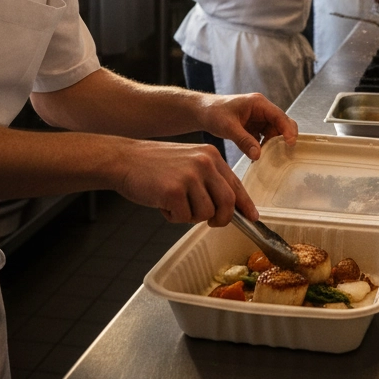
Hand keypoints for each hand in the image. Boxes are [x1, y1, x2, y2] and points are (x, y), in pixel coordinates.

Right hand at [113, 139, 256, 226]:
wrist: (125, 159)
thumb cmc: (155, 165)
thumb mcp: (189, 163)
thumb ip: (209, 180)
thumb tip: (229, 206)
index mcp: (211, 156)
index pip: (236, 184)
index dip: (245, 204)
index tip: (253, 217)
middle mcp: (205, 163)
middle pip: (228, 202)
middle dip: (222, 219)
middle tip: (211, 222)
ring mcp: (190, 176)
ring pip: (205, 213)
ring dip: (190, 216)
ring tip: (174, 203)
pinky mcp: (174, 190)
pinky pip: (183, 217)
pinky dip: (173, 217)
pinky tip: (162, 202)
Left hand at [196, 92, 297, 162]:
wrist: (202, 112)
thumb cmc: (214, 112)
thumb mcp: (228, 127)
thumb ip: (244, 140)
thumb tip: (258, 155)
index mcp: (258, 103)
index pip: (279, 116)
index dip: (287, 129)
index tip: (290, 143)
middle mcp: (262, 110)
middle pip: (281, 123)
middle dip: (285, 137)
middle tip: (286, 152)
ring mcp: (259, 119)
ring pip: (275, 132)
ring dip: (274, 144)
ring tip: (271, 158)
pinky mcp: (254, 127)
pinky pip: (265, 138)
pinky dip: (265, 147)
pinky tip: (260, 156)